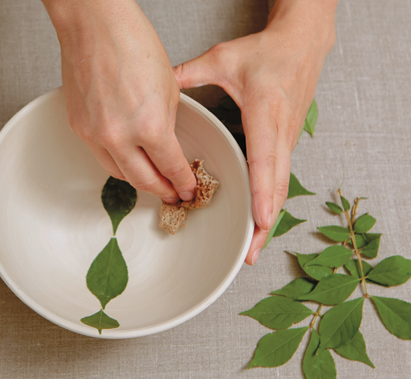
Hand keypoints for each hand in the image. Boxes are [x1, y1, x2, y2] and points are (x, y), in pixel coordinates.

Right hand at [42, 0, 195, 202]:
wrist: (95, 26)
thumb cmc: (132, 44)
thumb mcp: (169, 89)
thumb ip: (167, 124)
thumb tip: (165, 146)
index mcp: (150, 126)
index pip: (171, 168)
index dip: (183, 182)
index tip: (188, 188)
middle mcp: (119, 137)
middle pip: (144, 181)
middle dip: (163, 191)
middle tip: (173, 194)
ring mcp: (94, 135)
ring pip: (118, 173)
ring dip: (138, 180)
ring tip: (151, 179)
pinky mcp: (78, 128)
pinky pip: (100, 154)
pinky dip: (117, 160)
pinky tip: (126, 157)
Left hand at [173, 0, 336, 264]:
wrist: (302, 44)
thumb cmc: (267, 52)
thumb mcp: (223, 59)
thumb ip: (189, 74)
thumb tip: (157, 89)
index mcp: (266, 114)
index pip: (264, 160)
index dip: (262, 193)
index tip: (258, 221)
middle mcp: (281, 133)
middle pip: (276, 186)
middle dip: (265, 222)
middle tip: (251, 253)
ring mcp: (287, 140)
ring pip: (280, 187)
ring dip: (268, 218)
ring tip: (253, 248)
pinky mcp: (287, 143)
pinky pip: (280, 179)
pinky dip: (270, 203)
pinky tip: (259, 220)